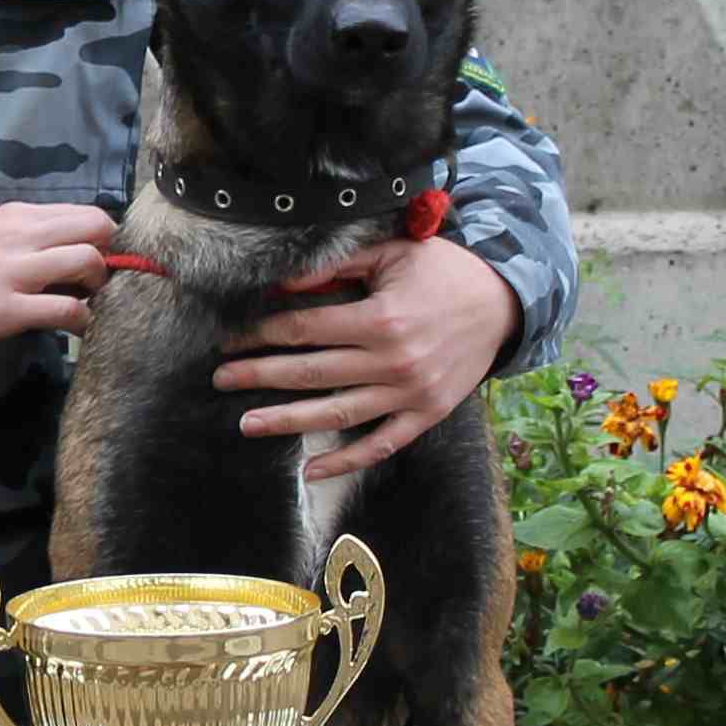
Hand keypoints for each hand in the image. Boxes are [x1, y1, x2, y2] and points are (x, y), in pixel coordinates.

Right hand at [0, 202, 119, 354]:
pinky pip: (67, 310)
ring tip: (87, 300)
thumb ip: (23, 236)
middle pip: (96, 228)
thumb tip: (63, 247)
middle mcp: (21, 236)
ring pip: (88, 262)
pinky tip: (73, 326)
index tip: (96, 256)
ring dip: (99, 285)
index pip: (84, 213)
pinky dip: (82, 319)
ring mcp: (16, 272)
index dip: (101, 236)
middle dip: (109, 254)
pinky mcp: (9, 309)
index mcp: (16, 216)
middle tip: (97, 279)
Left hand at [214, 237, 518, 481]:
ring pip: (338, 414)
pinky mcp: (427, 414)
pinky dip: (347, 461)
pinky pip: (382, 444)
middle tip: (220, 379)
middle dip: (259, 376)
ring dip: (288, 421)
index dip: (262, 334)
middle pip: (312, 373)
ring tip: (247, 424)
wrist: (505, 300)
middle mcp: (394, 361)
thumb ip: (336, 267)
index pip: (305, 330)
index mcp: (381, 318)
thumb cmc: (442, 271)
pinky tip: (311, 471)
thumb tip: (281, 283)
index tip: (231, 339)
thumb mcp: (390, 253)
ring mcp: (411, 393)